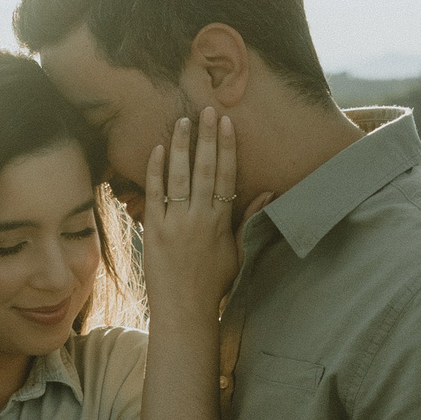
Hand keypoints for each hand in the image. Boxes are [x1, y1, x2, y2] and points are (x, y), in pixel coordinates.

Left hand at [140, 110, 243, 323]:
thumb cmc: (213, 283)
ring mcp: (174, 224)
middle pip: (203, 169)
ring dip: (181, 146)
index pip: (226, 176)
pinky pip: (154, 195)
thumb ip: (248, 221)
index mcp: (221, 222)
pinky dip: (155, 171)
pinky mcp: (154, 231)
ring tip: (182, 121)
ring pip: (178, 177)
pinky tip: (159, 150)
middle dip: (206, 137)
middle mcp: (198, 219)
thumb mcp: (238, 253)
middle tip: (207, 109)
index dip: (227, 148)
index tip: (227, 124)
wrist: (184, 310)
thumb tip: (266, 193)